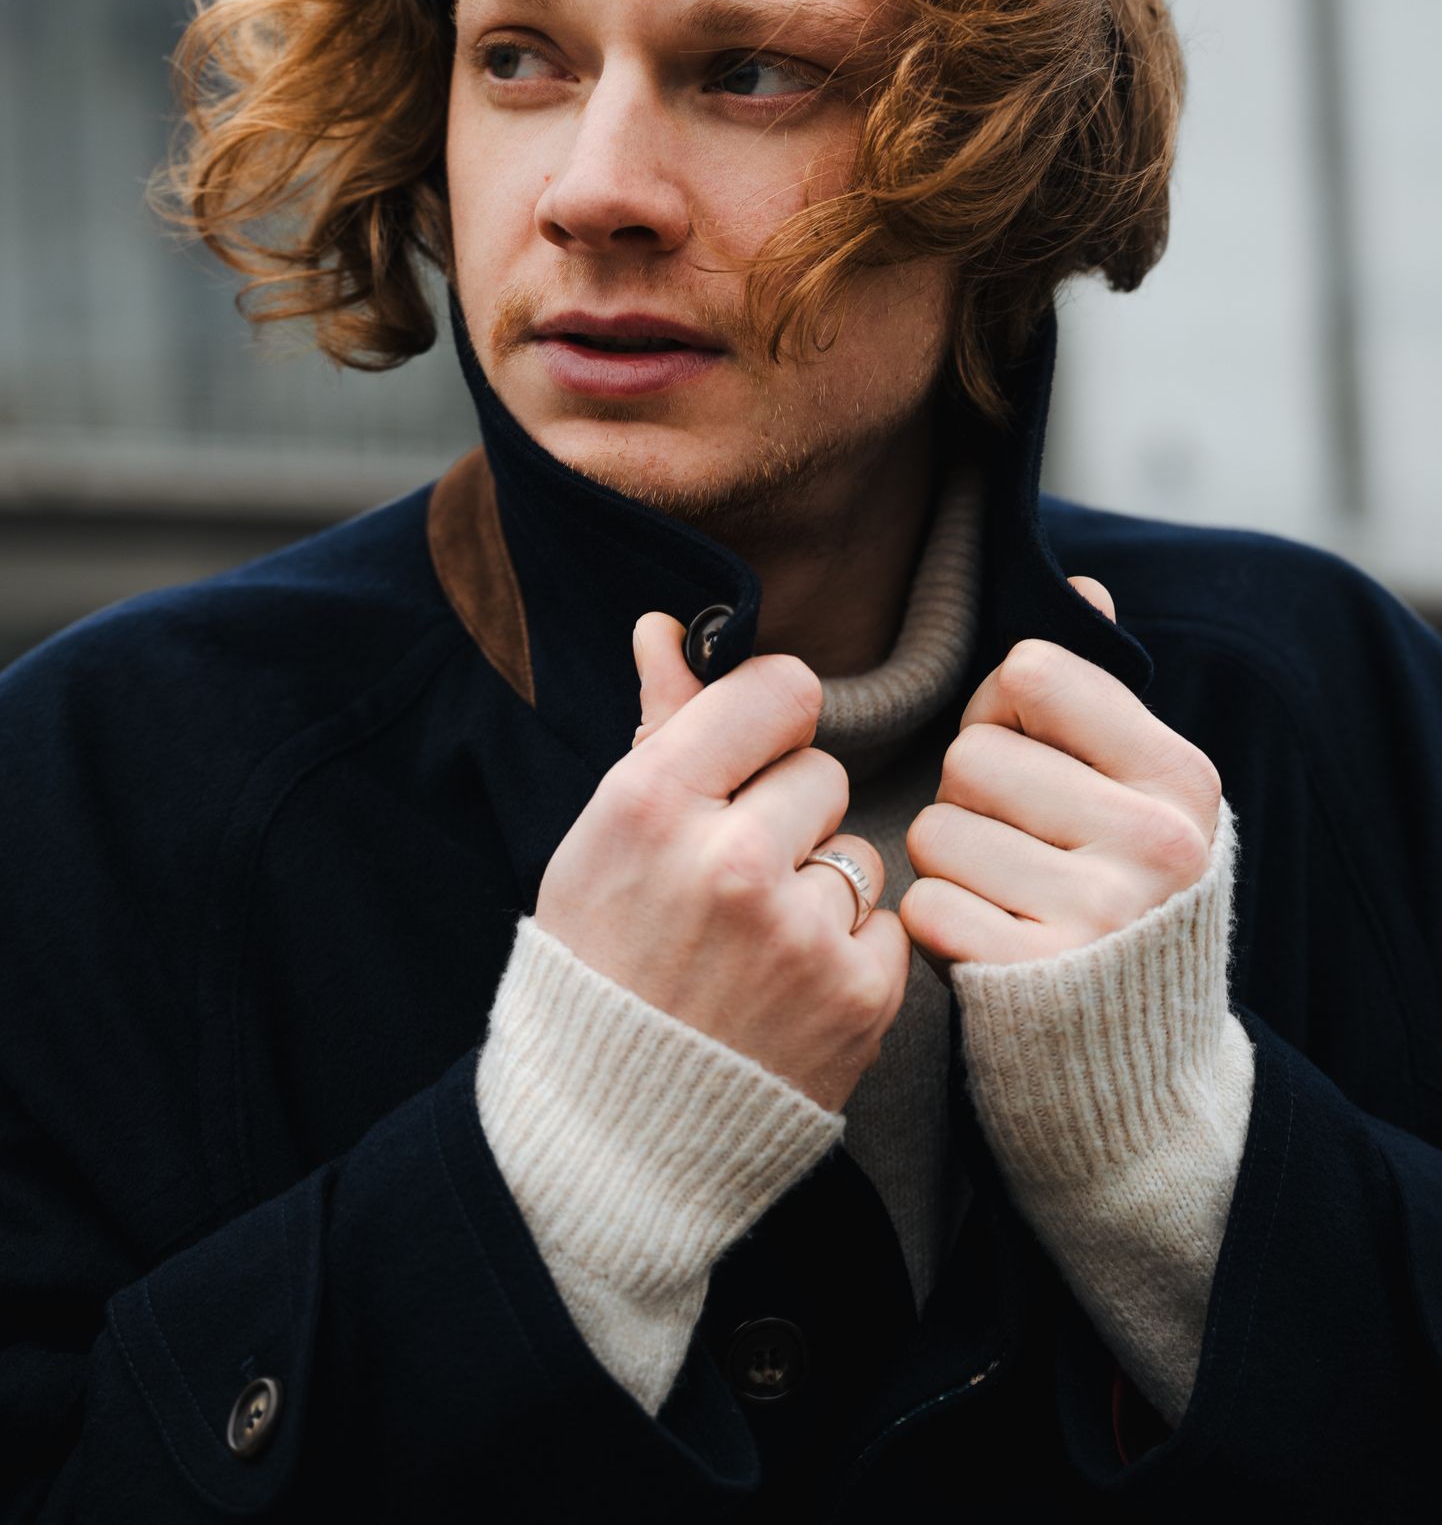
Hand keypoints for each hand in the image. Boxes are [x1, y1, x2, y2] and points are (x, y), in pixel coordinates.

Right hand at [535, 613, 912, 1111]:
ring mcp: (798, 931)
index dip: (769, 721)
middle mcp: (729, 860)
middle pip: (820, 768)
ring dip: (820, 885)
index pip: (777, 691)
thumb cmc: (601, 965)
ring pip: (857, 848)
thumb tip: (665, 626)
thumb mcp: (604, 838)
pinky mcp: (858, 995)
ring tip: (754, 943)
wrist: (614, 1135)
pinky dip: (849, 951)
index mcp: (651, 804)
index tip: (749, 759)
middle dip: (787, 812)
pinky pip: (886, 920)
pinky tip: (789, 987)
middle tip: (730, 880)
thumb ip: (659, 726)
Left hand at [900, 577, 1221, 970]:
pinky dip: (937, 923)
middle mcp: (1155, 843)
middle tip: (1014, 847)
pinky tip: (985, 942)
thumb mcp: (1136, 793)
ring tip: (1002, 896)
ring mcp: (1100, 915)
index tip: (1030, 761)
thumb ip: (1099, 693)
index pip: (1029, 672)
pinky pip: (925, 904)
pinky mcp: (1034, 980)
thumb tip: (1082, 584)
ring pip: (935, 827)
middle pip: (971, 754)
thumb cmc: (1115, 896)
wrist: (1136, 1066)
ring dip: (948, 863)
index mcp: (1180, 779)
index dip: (1002, 711)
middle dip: (969, 797)